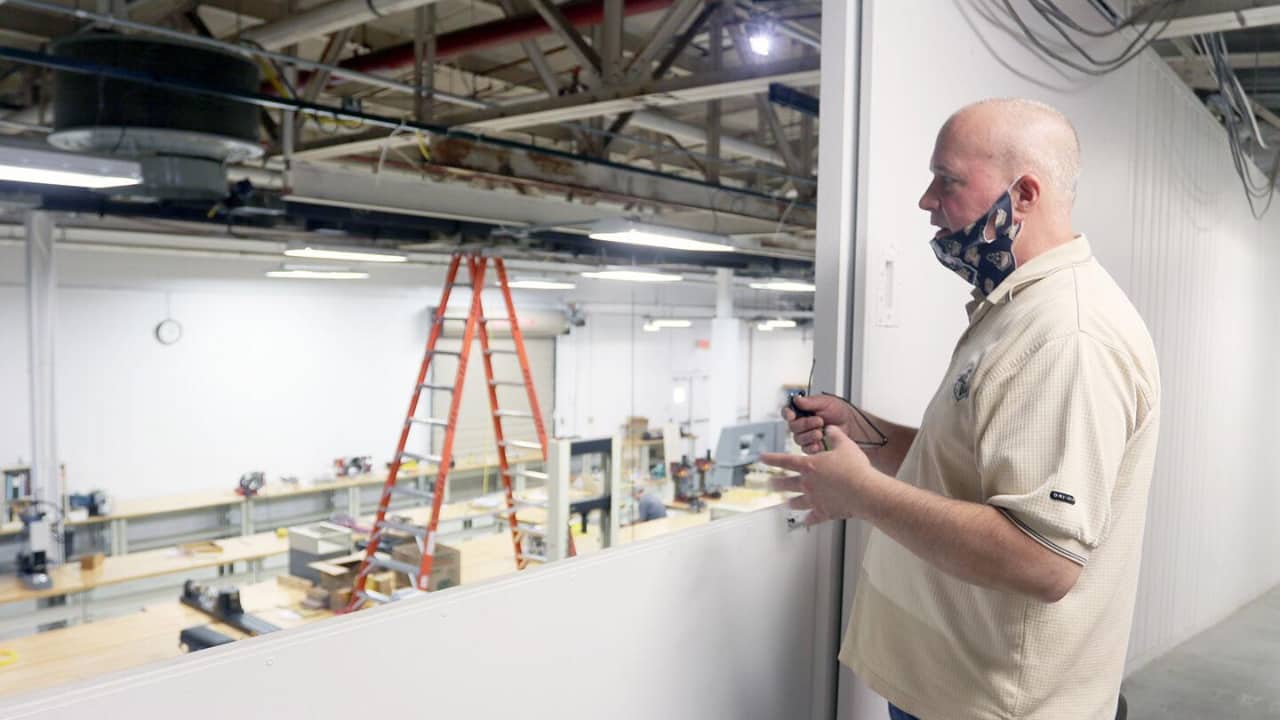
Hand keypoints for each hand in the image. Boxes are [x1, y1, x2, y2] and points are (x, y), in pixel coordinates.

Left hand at [760, 425, 885, 525]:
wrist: (865, 492)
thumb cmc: (855, 468)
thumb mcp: (845, 445)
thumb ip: (835, 435)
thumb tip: (830, 429)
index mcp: (810, 466)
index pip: (785, 461)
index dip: (772, 459)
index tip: (761, 458)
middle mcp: (808, 483)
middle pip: (785, 484)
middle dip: (775, 483)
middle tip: (768, 484)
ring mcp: (814, 499)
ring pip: (796, 502)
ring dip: (789, 502)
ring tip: (784, 503)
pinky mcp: (824, 512)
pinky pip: (812, 518)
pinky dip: (807, 520)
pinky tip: (804, 521)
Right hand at [781, 393, 855, 453]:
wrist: (850, 425)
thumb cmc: (838, 411)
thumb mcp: (825, 402)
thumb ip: (810, 402)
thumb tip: (797, 399)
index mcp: (801, 411)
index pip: (787, 412)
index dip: (787, 414)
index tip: (792, 415)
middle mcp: (801, 424)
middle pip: (792, 427)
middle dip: (805, 424)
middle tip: (819, 421)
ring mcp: (805, 436)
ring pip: (798, 438)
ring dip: (809, 435)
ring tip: (821, 432)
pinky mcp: (811, 447)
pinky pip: (805, 449)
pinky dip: (812, 446)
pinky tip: (819, 444)